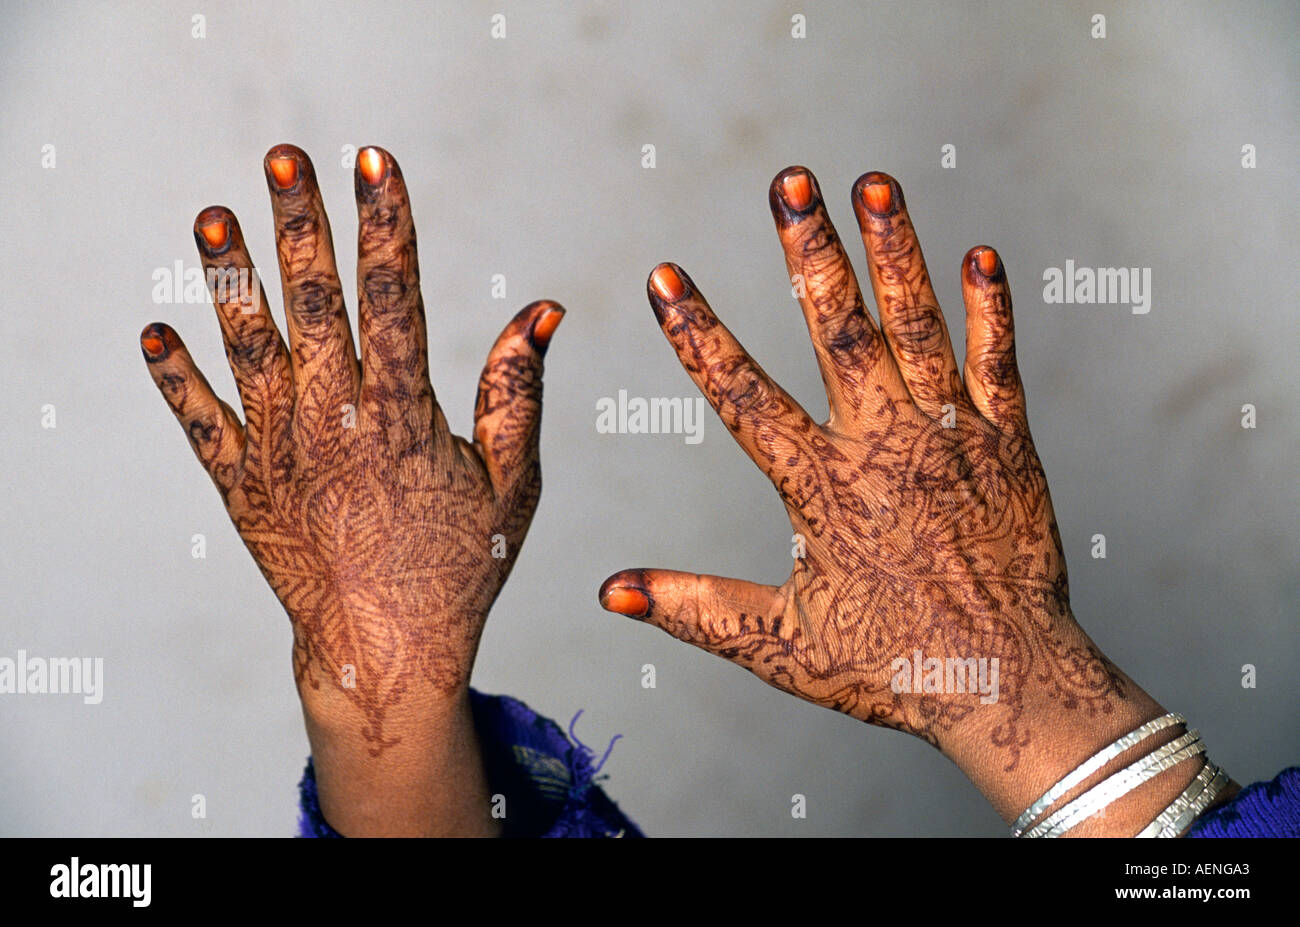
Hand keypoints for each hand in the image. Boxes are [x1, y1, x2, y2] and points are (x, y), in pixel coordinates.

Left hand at [141, 145, 562, 833]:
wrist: (384, 655)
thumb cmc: (459, 568)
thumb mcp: (511, 482)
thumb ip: (517, 392)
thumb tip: (542, 312)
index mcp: (405, 413)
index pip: (395, 295)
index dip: (386, 222)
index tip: (373, 158)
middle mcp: (336, 420)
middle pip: (315, 302)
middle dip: (301, 222)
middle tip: (284, 156)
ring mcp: (280, 452)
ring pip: (249, 348)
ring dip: (229, 279)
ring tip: (213, 214)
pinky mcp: (241, 486)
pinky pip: (199, 424)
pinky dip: (174, 380)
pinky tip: (154, 331)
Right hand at [599, 167, 1198, 830]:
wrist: (1009, 683)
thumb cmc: (893, 668)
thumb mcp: (779, 644)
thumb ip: (695, 606)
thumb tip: (613, 589)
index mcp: (822, 490)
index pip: (744, 397)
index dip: (699, 335)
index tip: (665, 278)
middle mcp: (884, 448)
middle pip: (839, 333)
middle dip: (810, 252)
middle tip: (791, 183)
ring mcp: (949, 437)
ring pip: (919, 327)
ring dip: (896, 252)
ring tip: (875, 184)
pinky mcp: (1006, 443)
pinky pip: (998, 361)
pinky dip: (990, 308)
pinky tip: (979, 253)